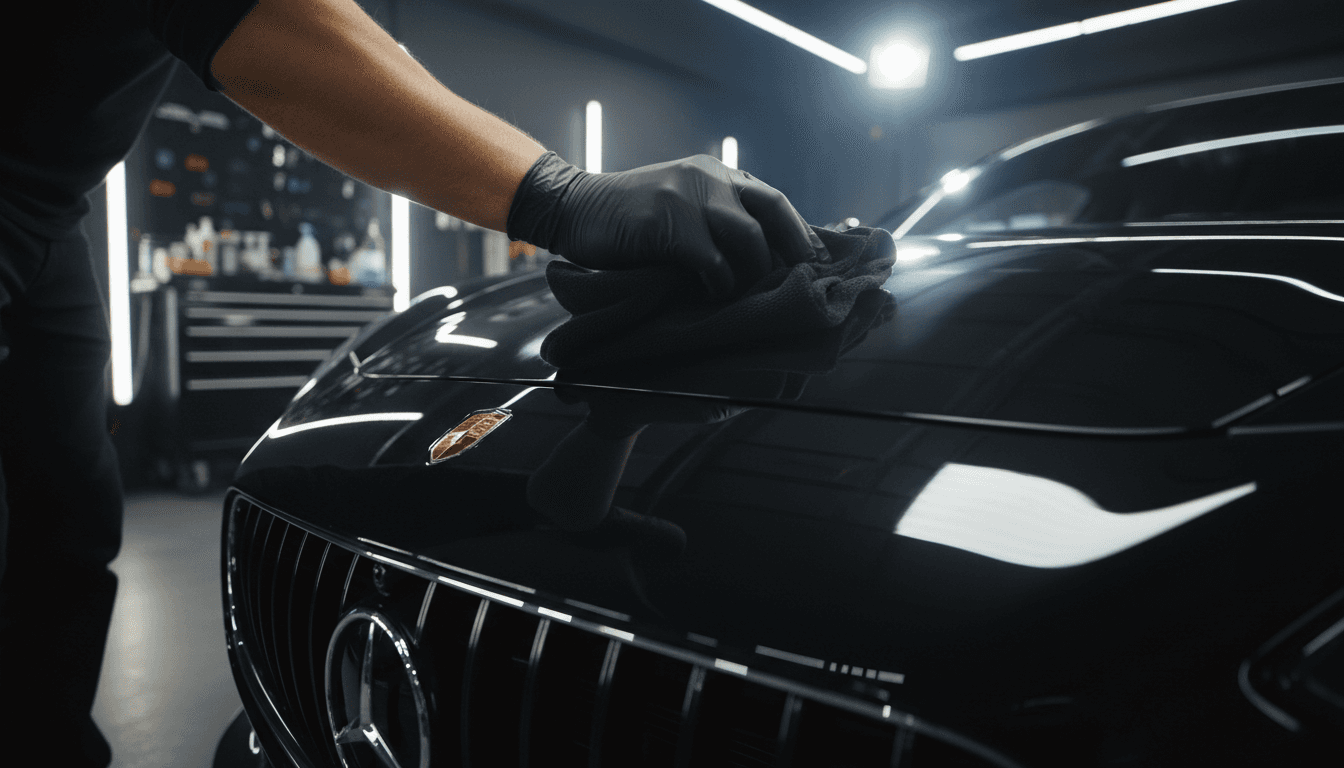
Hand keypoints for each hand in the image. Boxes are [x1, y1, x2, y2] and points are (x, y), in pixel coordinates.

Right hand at [506, 152, 824, 298]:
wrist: (573, 209)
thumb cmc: (628, 220)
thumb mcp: (679, 206)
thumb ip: (715, 219)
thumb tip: (761, 258)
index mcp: (717, 174)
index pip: (774, 200)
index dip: (799, 233)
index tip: (816, 264)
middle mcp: (709, 178)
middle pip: (772, 211)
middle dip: (793, 249)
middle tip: (800, 283)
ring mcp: (688, 196)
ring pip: (748, 237)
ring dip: (751, 273)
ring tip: (739, 294)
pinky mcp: (667, 222)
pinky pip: (712, 259)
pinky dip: (719, 282)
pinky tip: (709, 294)